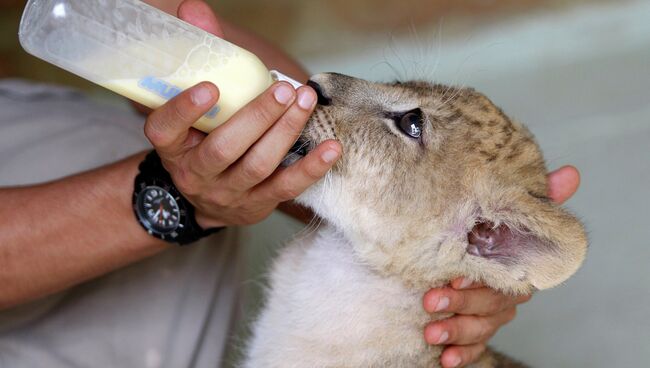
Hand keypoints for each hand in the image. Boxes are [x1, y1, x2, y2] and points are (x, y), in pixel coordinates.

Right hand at [143, 1, 340, 227]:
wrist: (206, 198)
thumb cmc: (201, 138)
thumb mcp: (191, 105)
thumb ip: (199, 55)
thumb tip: (195, 8)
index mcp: (172, 145)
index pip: (165, 129)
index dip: (184, 109)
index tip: (209, 87)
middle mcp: (196, 172)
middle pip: (224, 148)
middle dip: (256, 117)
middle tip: (283, 89)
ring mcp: (228, 191)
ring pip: (258, 165)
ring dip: (285, 132)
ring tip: (305, 102)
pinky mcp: (259, 203)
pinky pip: (286, 187)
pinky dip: (311, 167)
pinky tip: (331, 147)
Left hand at [422, 166, 579, 367]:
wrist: (449, 247)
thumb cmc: (479, 228)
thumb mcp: (497, 210)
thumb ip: (535, 197)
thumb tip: (571, 173)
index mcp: (512, 265)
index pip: (506, 277)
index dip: (480, 280)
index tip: (453, 276)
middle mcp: (505, 292)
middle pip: (492, 304)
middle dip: (460, 303)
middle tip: (430, 300)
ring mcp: (491, 313)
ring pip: (482, 327)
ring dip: (457, 330)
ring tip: (431, 332)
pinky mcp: (476, 331)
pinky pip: (477, 346)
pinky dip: (463, 354)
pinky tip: (446, 358)